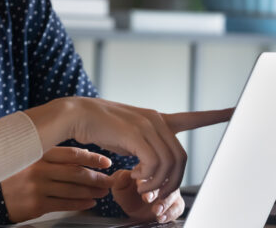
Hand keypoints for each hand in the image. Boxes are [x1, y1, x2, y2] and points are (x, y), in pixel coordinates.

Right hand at [1, 146, 111, 222]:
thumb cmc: (12, 173)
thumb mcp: (28, 157)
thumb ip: (51, 155)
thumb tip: (83, 155)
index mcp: (37, 153)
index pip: (71, 154)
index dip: (92, 158)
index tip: (106, 162)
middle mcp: (38, 169)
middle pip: (75, 173)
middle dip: (97, 177)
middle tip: (109, 180)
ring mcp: (37, 187)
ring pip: (73, 189)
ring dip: (92, 191)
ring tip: (103, 191)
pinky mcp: (37, 205)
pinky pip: (65, 204)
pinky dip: (81, 203)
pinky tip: (90, 202)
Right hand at [26, 98, 232, 198]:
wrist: (74, 115)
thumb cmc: (96, 126)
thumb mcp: (126, 135)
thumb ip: (143, 145)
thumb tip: (151, 168)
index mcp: (156, 119)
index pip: (192, 117)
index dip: (214, 116)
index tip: (234, 111)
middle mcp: (156, 120)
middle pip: (181, 158)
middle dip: (173, 183)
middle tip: (156, 196)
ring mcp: (148, 125)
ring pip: (170, 163)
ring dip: (158, 183)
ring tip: (143, 189)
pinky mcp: (137, 134)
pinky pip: (154, 164)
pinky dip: (148, 177)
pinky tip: (135, 178)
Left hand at [110, 169, 184, 222]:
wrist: (134, 211)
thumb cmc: (127, 195)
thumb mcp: (118, 187)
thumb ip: (119, 180)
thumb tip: (125, 174)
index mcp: (147, 171)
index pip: (150, 170)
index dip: (145, 179)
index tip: (139, 187)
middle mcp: (161, 179)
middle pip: (163, 182)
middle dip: (155, 191)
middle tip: (147, 198)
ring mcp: (169, 191)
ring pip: (173, 194)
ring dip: (164, 203)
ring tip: (155, 210)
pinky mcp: (175, 203)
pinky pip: (178, 207)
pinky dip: (170, 213)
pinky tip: (161, 217)